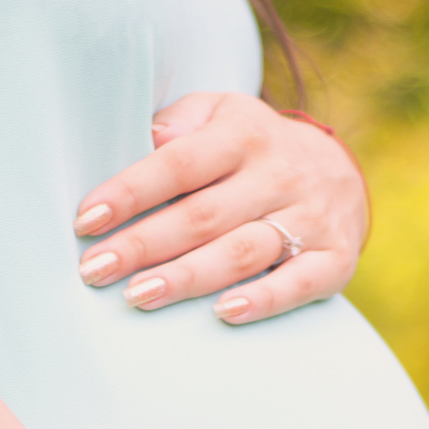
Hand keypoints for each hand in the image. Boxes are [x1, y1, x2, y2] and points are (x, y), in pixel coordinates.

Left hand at [72, 92, 368, 324]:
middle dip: (144, 245)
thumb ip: (180, 122)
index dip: (132, 192)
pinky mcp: (335, 258)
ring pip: (242, 252)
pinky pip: (299, 282)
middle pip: (203, 215)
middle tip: (95, 270)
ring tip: (139, 296)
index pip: (180, 164)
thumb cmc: (253, 148)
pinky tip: (224, 313)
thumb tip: (148, 137)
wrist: (341, 172)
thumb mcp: (220, 114)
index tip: (87, 220)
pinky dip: (264, 299)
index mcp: (244, 135)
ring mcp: (310, 218)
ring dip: (188, 277)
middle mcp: (279, 174)